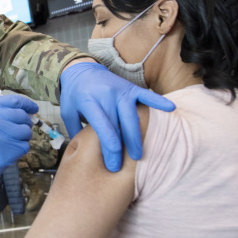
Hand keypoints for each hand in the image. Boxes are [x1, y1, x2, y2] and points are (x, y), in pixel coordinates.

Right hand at [0, 95, 35, 188]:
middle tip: (18, 133)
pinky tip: (5, 153)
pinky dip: (18, 151)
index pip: (15, 101)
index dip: (28, 105)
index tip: (34, 110)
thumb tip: (21, 113)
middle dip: (24, 126)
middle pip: (23, 118)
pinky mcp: (4, 152)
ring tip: (8, 145)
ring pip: (25, 134)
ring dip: (21, 140)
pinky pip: (23, 148)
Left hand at [59, 62, 174, 170]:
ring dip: (137, 136)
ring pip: (132, 115)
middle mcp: (106, 95)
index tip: (112, 165)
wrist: (81, 70)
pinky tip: (170, 109)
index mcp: (89, 101)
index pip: (102, 126)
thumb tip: (83, 154)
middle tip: (123, 167)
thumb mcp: (67, 111)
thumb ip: (74, 131)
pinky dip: (158, 101)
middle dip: (122, 148)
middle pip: (118, 124)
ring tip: (139, 156)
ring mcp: (121, 90)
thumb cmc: (75, 95)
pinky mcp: (131, 88)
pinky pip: (146, 95)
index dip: (109, 147)